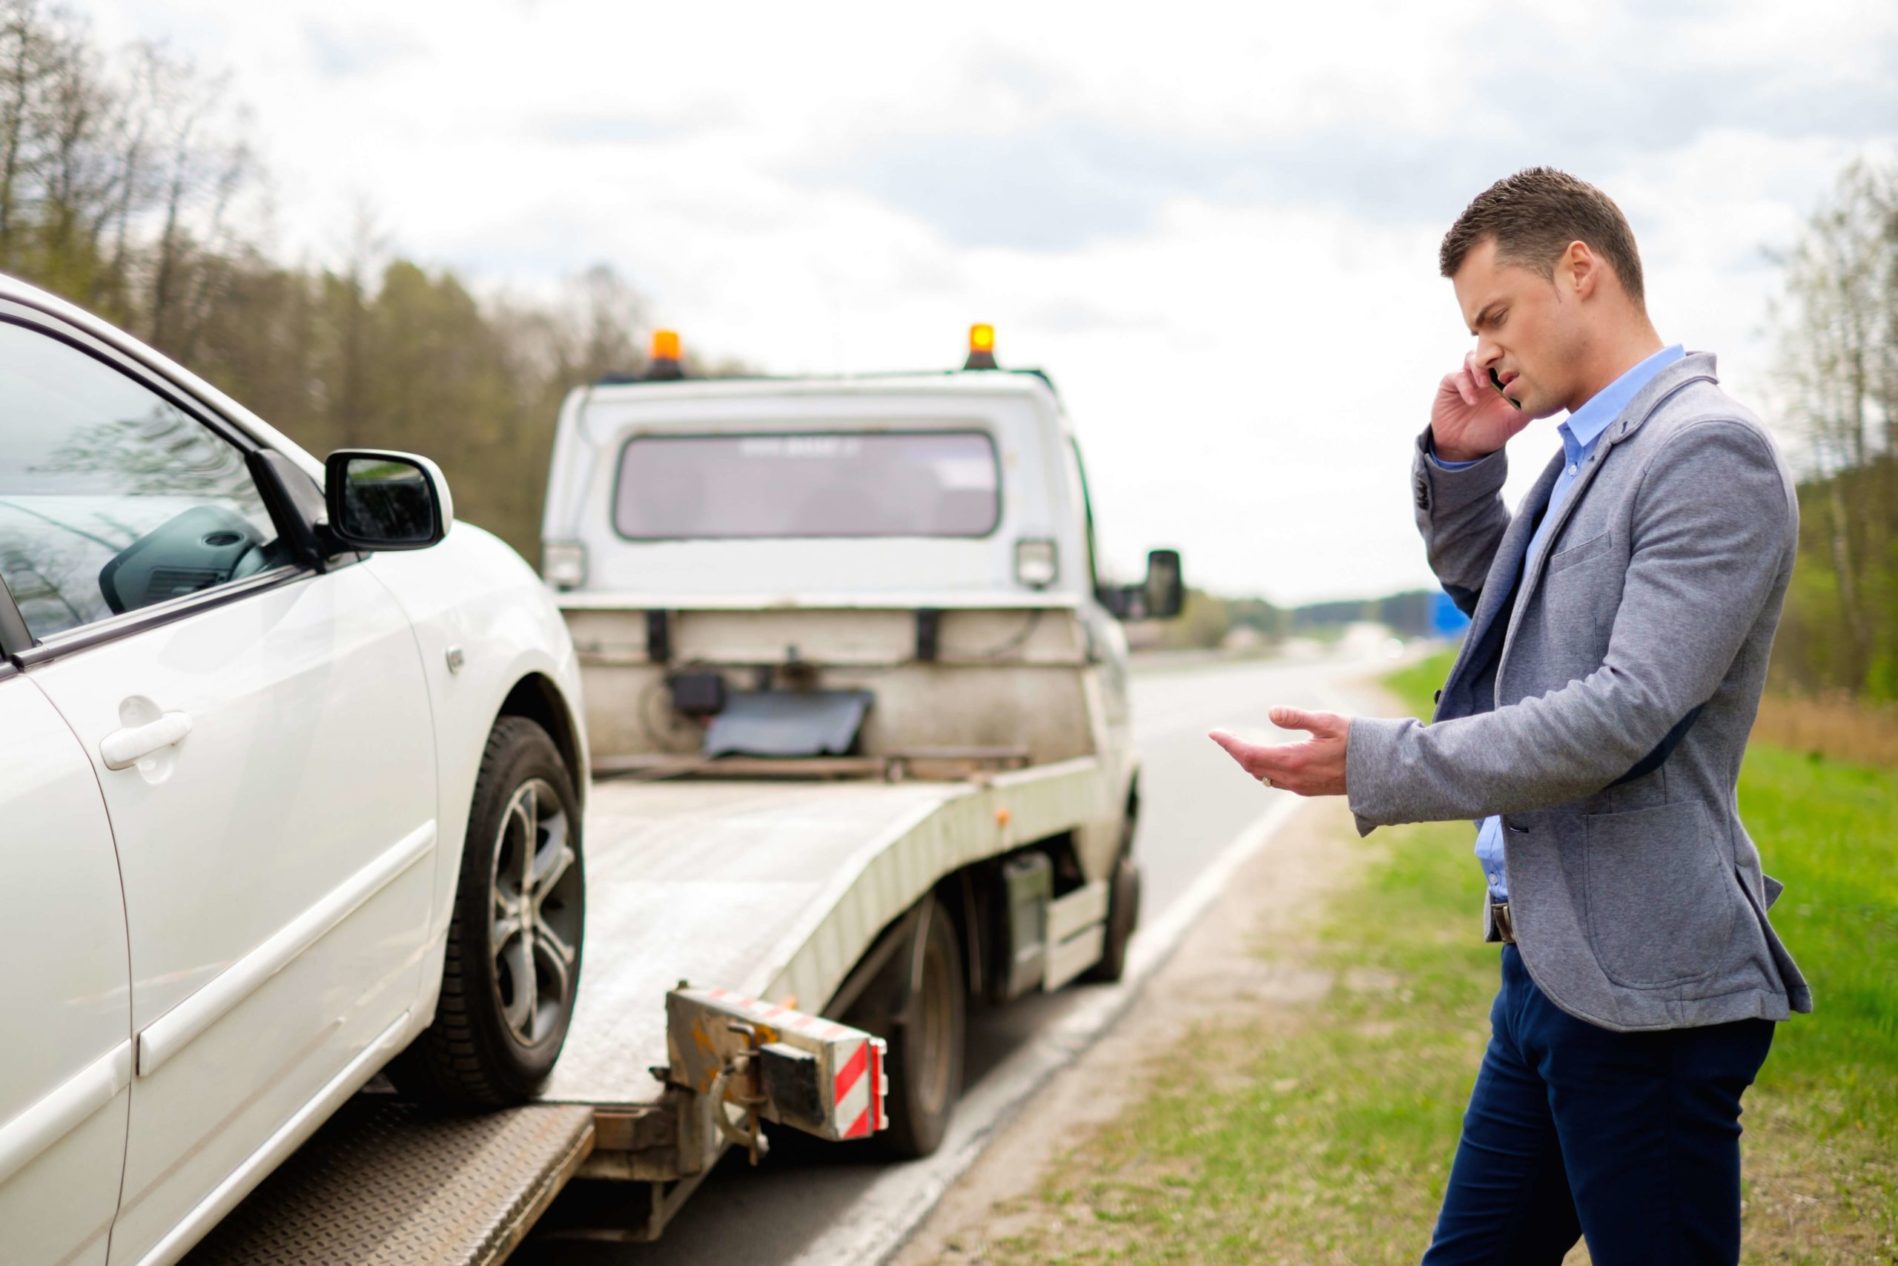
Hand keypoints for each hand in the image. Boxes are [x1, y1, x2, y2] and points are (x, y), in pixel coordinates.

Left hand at [1208, 707, 1349, 797]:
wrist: (1381, 770)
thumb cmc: (1356, 741)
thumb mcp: (1327, 721)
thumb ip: (1297, 717)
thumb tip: (1270, 712)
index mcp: (1294, 761)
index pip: (1250, 755)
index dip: (1230, 744)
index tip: (1214, 733)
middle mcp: (1293, 778)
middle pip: (1252, 767)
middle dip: (1236, 751)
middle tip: (1222, 735)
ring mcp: (1300, 786)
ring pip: (1263, 776)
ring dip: (1248, 761)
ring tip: (1238, 744)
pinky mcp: (1307, 789)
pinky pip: (1275, 780)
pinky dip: (1262, 767)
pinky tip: (1264, 757)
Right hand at [1431, 350, 1529, 461]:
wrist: (1463, 447)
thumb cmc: (1491, 433)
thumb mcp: (1515, 422)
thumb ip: (1528, 406)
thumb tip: (1544, 393)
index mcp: (1502, 380)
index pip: (1509, 359)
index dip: (1514, 361)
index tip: (1519, 375)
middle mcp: (1485, 375)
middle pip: (1490, 352)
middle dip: (1495, 357)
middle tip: (1503, 372)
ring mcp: (1468, 378)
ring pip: (1472, 358)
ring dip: (1479, 368)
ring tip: (1485, 385)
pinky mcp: (1450, 384)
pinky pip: (1457, 375)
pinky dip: (1465, 385)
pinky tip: (1473, 401)